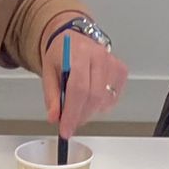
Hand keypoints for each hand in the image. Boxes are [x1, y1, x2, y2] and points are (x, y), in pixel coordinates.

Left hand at [43, 22, 128, 140]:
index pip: (78, 89)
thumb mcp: (48, 72)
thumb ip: (51, 96)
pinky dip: (101, 105)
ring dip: (89, 112)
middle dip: (80, 116)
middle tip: (69, 123)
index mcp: (79, 54)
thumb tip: (54, 118)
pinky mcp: (120, 69)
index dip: (72, 114)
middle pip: (93, 96)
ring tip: (77, 107)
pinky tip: (91, 99)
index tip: (66, 131)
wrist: (72, 37)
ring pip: (104, 99)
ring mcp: (112, 62)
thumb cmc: (61, 54)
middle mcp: (99, 56)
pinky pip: (113, 97)